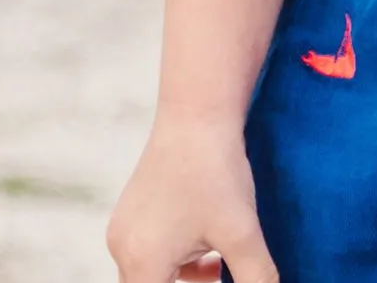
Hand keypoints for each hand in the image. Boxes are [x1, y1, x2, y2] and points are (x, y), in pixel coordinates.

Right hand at [106, 111, 277, 282]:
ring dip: (188, 274)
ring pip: (153, 271)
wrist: (198, 111)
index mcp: (142, 263)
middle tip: (221, 271)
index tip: (215, 277)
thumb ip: (255, 277)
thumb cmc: (217, 171)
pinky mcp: (132, 209)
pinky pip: (151, 248)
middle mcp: (122, 248)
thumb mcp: (242, 232)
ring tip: (224, 255)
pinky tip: (212, 236)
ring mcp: (123, 227)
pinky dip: (180, 253)